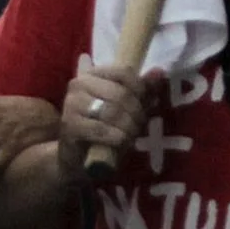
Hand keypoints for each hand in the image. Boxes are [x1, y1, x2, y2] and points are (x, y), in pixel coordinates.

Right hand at [55, 60, 152, 180]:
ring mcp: (72, 104)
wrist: (77, 157)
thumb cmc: (103, 128)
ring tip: (130, 136)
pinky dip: (117, 138)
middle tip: (139, 126)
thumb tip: (160, 72)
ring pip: (113, 112)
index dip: (141, 89)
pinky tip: (120, 143)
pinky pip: (103, 130)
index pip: (124, 73)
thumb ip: (142, 89)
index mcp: (92, 74)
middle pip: (120, 94)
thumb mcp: (125, 108)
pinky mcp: (70, 125)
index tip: (146, 105)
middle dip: (137, 113)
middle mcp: (78, 84)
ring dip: (128, 127)